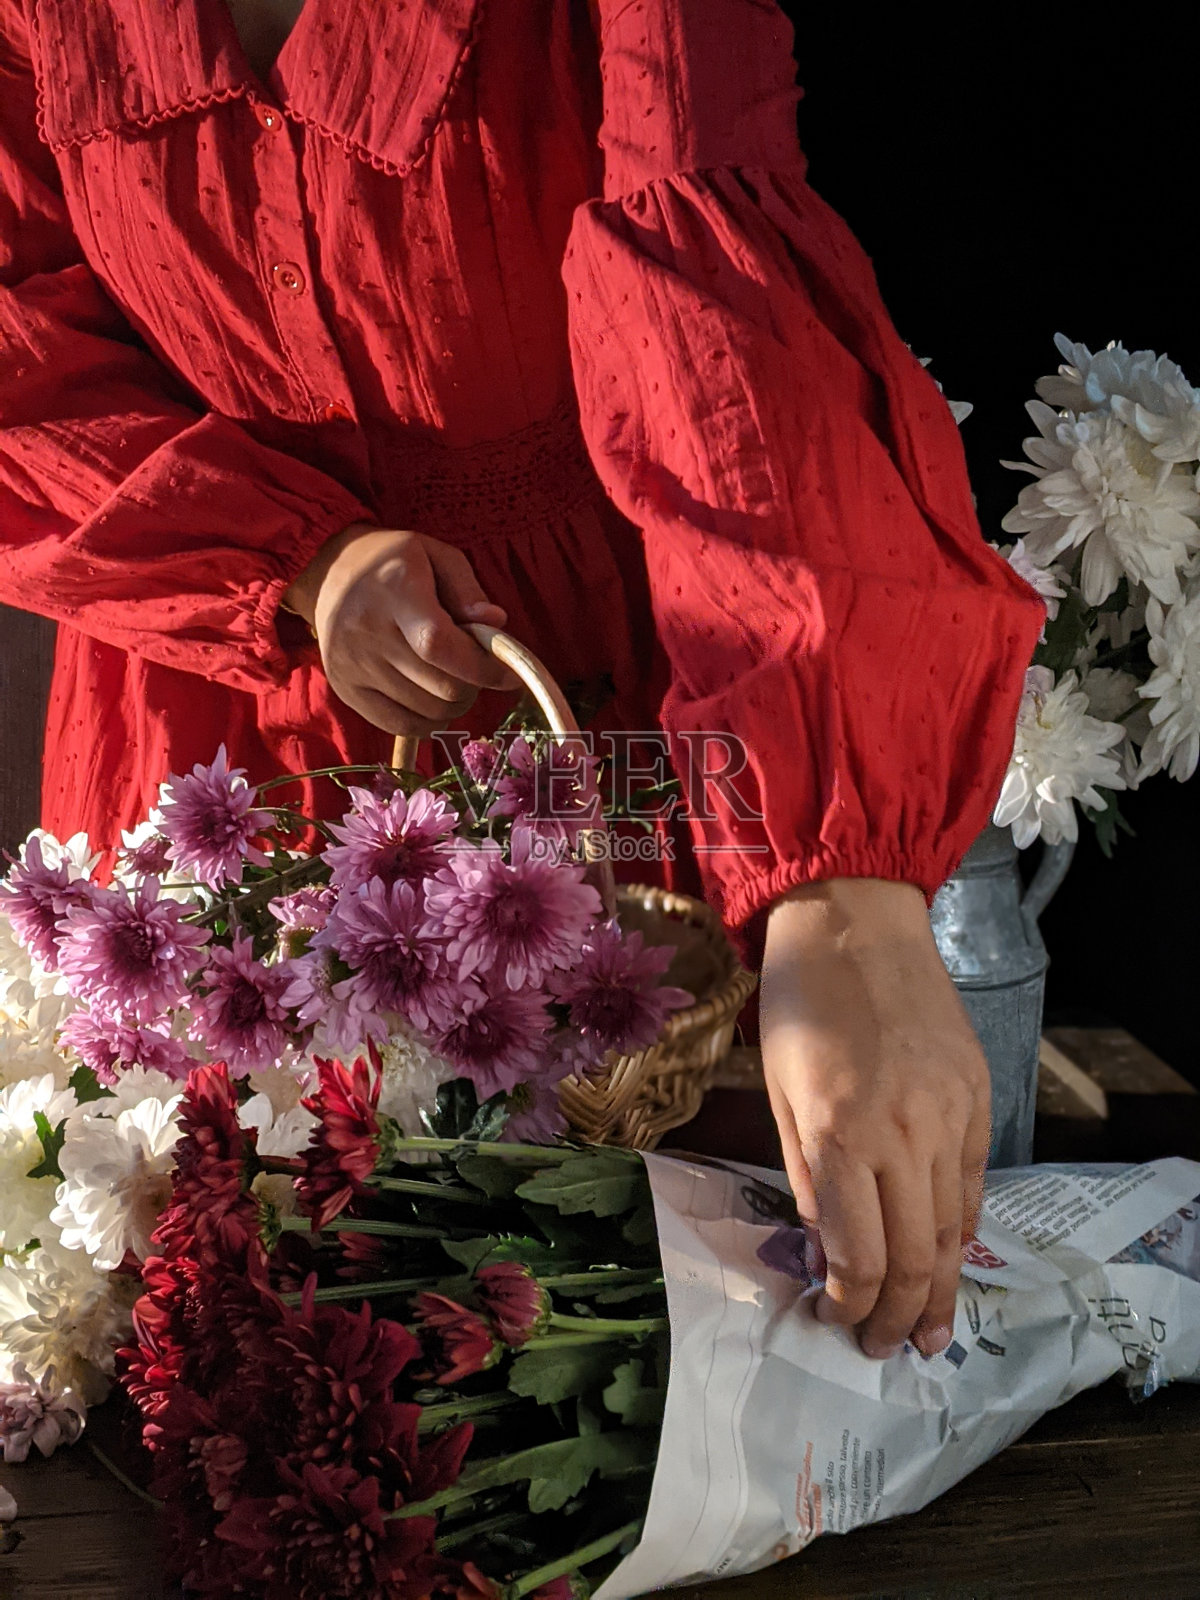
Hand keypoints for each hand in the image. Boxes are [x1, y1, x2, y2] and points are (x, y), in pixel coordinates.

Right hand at [283, 523, 516, 735]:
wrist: (330, 571)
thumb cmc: (393, 563)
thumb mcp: (436, 556)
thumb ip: (468, 589)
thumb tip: (496, 624)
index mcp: (394, 590)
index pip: (440, 645)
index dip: (481, 668)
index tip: (508, 674)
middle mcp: (367, 631)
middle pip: (440, 686)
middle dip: (473, 685)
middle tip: (474, 669)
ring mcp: (352, 665)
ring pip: (426, 711)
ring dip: (453, 704)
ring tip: (452, 679)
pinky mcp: (345, 689)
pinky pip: (399, 726)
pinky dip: (427, 722)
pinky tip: (432, 699)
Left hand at [759, 877, 990, 1361]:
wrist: (854, 919)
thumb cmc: (798, 1002)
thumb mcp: (779, 1092)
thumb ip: (806, 1178)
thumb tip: (826, 1256)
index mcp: (839, 1133)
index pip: (857, 1256)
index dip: (849, 1305)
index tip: (834, 1321)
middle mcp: (903, 1132)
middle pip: (913, 1257)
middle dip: (897, 1318)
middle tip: (884, 1350)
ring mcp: (950, 1114)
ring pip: (953, 1230)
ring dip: (940, 1291)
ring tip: (928, 1333)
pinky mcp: (978, 1095)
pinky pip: (975, 1182)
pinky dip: (961, 1229)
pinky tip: (947, 1257)